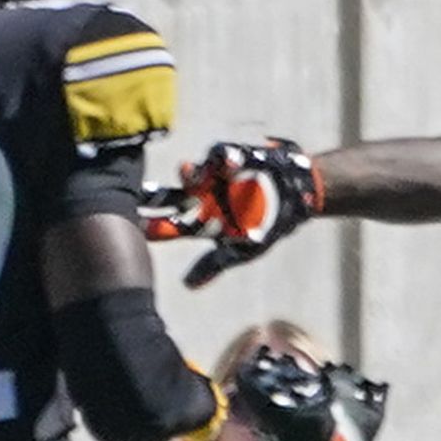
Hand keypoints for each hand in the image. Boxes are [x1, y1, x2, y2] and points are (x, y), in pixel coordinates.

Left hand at [154, 138, 323, 286]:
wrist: (296, 197)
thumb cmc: (266, 225)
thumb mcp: (241, 250)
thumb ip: (214, 264)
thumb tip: (187, 286)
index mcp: (202, 217)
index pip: (173, 223)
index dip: (158, 226)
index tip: (144, 231)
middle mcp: (202, 194)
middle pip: (174, 194)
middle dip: (159, 194)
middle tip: (144, 194)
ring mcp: (215, 175)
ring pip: (197, 172)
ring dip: (192, 172)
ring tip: (187, 170)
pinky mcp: (231, 156)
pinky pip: (225, 155)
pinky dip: (227, 158)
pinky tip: (232, 163)